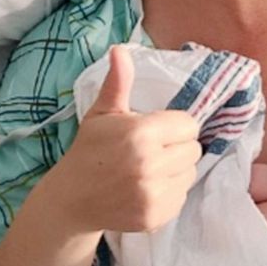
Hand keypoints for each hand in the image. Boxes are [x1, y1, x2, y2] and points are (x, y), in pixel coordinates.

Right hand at [42, 45, 201, 234]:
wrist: (72, 199)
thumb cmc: (90, 150)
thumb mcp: (103, 113)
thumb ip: (119, 82)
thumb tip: (120, 49)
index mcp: (141, 133)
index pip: (189, 125)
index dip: (175, 126)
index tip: (156, 130)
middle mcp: (150, 164)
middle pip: (194, 150)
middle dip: (177, 147)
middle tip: (153, 150)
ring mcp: (153, 193)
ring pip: (191, 173)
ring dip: (177, 170)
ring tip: (150, 169)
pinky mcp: (156, 216)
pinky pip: (182, 196)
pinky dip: (170, 192)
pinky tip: (148, 188)